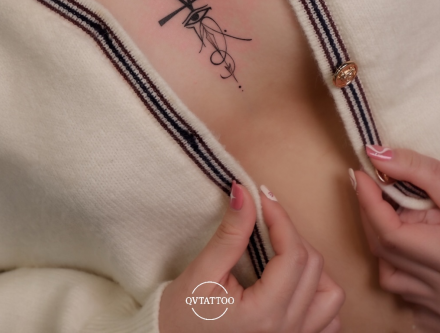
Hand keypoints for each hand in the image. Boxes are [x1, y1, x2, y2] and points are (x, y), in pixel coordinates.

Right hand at [159, 181, 343, 332]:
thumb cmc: (183, 314)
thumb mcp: (202, 272)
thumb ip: (229, 234)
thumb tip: (245, 194)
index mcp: (265, 314)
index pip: (293, 254)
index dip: (281, 218)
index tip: (263, 197)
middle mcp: (288, 330)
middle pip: (314, 267)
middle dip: (291, 233)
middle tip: (264, 218)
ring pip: (330, 294)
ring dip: (311, 265)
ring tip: (281, 250)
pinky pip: (328, 318)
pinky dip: (318, 293)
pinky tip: (294, 280)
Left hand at [353, 147, 439, 330]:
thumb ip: (419, 172)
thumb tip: (376, 155)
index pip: (388, 231)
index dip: (367, 200)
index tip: (360, 173)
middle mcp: (439, 287)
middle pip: (384, 251)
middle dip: (371, 215)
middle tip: (370, 186)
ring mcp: (438, 306)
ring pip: (391, 277)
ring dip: (384, 245)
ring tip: (394, 217)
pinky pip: (407, 297)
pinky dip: (401, 270)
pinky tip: (413, 251)